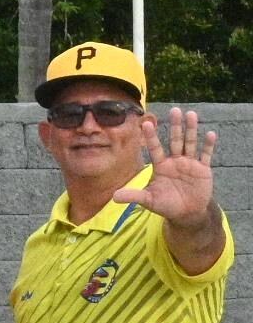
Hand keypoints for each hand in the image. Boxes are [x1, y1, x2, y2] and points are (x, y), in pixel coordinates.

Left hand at [114, 108, 221, 225]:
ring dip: (191, 130)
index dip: (151, 136)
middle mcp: (175, 161)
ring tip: (191, 114)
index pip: (155, 148)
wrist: (186, 213)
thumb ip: (134, 196)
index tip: (145, 123)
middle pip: (175, 140)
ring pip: (190, 143)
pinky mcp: (203, 169)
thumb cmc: (166, 204)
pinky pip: (205, 155)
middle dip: (175, 126)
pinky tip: (210, 134)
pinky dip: (208, 145)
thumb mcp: (149, 200)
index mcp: (161, 166)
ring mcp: (189, 163)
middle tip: (175, 109)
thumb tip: (114, 196)